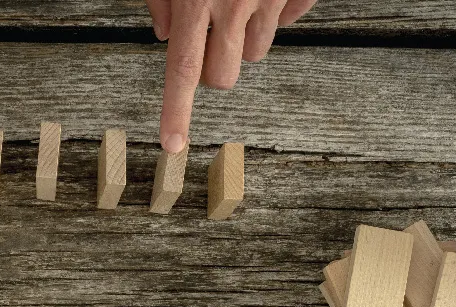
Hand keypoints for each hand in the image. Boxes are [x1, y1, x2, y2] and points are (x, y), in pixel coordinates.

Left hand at [146, 0, 315, 150]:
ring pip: (257, 52)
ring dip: (246, 39)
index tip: (173, 144)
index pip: (184, 70)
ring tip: (238, 4)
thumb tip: (165, 33)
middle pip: (224, 76)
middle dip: (215, 69)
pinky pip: (290, 20)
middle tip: (209, 38)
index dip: (177, 111)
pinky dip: (278, 13)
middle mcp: (234, 3)